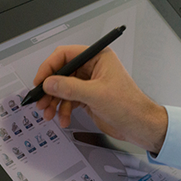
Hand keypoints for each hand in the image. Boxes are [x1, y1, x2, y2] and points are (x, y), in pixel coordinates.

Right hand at [33, 46, 167, 153]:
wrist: (139, 125)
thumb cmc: (130, 106)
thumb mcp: (97, 95)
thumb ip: (70, 88)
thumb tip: (50, 82)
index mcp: (99, 57)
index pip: (67, 54)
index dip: (50, 66)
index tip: (41, 80)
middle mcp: (93, 67)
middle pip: (62, 72)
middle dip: (50, 88)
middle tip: (41, 100)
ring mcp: (90, 83)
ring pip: (63, 88)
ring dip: (54, 101)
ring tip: (49, 113)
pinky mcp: (88, 96)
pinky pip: (68, 99)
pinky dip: (63, 109)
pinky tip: (62, 118)